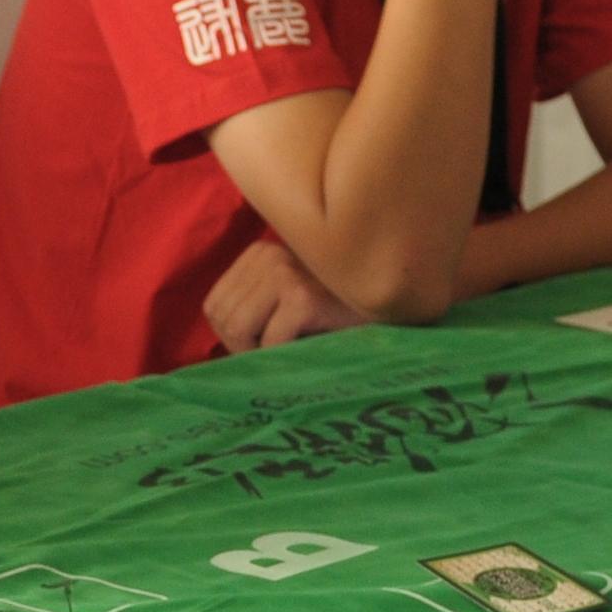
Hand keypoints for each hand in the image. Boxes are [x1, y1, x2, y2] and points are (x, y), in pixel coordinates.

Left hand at [204, 237, 370, 352]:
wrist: (398, 316)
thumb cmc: (339, 319)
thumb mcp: (287, 307)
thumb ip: (253, 315)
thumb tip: (213, 357)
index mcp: (258, 253)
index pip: (214, 307)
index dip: (238, 339)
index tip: (273, 343)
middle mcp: (268, 254)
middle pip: (223, 320)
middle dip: (249, 348)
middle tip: (289, 349)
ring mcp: (285, 272)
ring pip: (239, 331)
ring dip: (267, 353)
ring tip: (301, 345)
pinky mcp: (303, 297)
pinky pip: (270, 343)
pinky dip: (287, 358)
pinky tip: (316, 346)